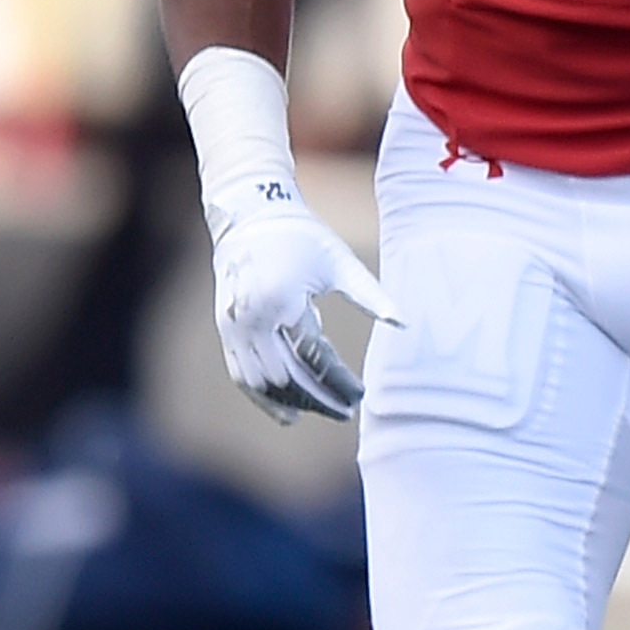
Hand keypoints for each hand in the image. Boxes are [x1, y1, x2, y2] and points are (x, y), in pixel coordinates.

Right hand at [211, 196, 397, 423]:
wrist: (250, 216)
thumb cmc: (303, 236)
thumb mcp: (340, 262)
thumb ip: (370, 294)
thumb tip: (403, 323)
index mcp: (282, 300)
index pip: (313, 358)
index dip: (338, 382)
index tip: (361, 395)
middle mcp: (251, 317)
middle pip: (286, 378)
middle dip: (317, 399)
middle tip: (347, 412)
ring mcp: (233, 326)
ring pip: (260, 383)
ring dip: (290, 403)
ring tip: (321, 411)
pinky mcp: (225, 329)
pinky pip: (241, 375)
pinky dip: (263, 397)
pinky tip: (287, 413)